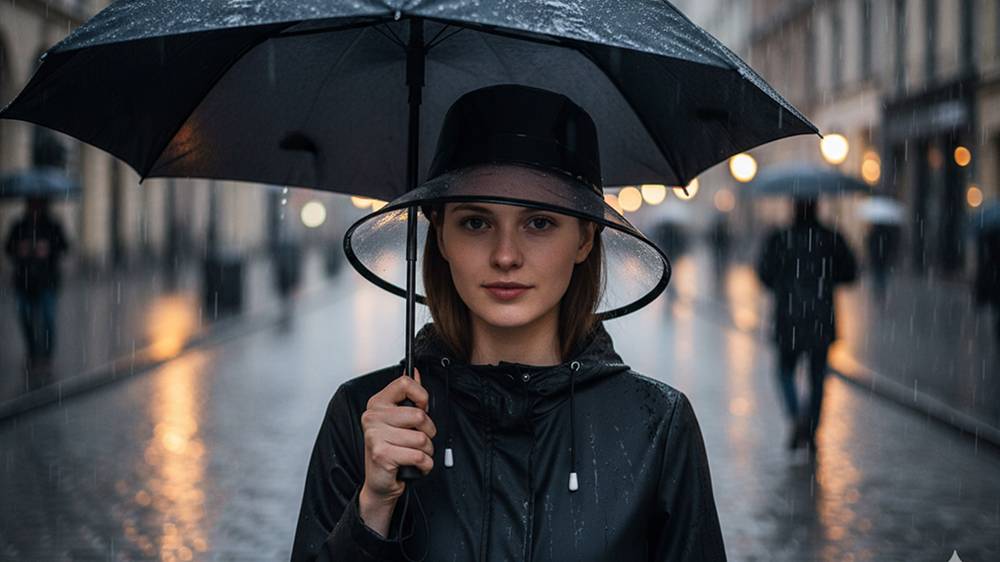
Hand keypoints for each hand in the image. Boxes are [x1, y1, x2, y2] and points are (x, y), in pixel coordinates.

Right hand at [358, 369, 435, 535]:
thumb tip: (415, 371)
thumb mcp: (399, 421)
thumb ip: (408, 396)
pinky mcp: (382, 454)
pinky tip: (415, 466)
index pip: (404, 383)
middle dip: (428, 432)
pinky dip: (425, 465)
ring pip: (422, 438)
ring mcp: (375, 435)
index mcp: (377, 404)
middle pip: (419, 415)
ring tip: (415, 454)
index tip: (422, 408)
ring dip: (427, 451)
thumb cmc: (391, 450)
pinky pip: (419, 456)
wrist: (380, 483)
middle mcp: (372, 417)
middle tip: (419, 439)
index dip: (421, 396)